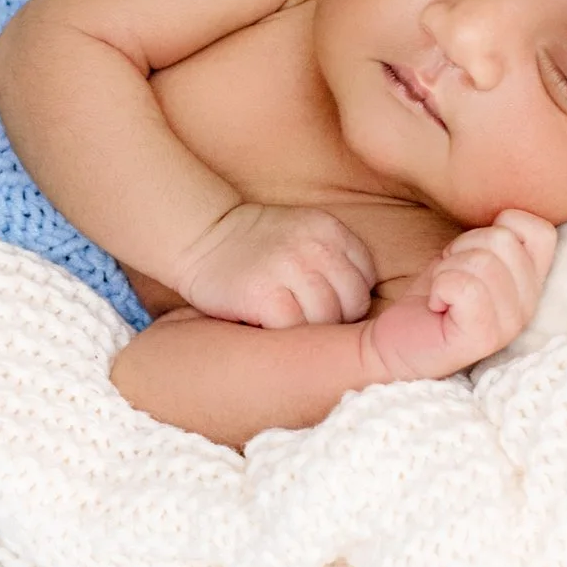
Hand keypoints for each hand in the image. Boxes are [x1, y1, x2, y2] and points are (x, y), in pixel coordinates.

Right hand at [172, 199, 379, 328]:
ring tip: (288, 325)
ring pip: (327, 321)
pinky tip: (269, 326)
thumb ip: (335, 259)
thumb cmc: (256, 246)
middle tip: (306, 321)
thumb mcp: (304, 235)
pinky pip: (296, 331)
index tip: (322, 303)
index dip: (348, 299)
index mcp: (329, 230)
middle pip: (353, 303)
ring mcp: (290, 269)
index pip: (365, 279)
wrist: (200, 235)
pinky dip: (286, 336)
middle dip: (335, 319)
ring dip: (310, 331)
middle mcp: (315, 247)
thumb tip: (363, 313)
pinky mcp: (265, 295)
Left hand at [361, 211, 556, 381]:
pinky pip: (464, 287)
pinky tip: (437, 305)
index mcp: (531, 283)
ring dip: (448, 269)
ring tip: (444, 292)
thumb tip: (504, 213)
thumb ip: (497, 239)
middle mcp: (529, 306)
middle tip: (451, 275)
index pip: (542, 232)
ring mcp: (509, 325)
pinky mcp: (483, 338)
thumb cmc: (436, 294)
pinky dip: (440, 286)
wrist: (396, 341)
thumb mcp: (471, 255)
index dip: (501, 226)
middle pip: (503, 240)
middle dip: (464, 247)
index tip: (474, 250)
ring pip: (482, 261)